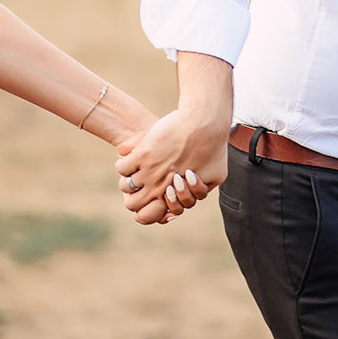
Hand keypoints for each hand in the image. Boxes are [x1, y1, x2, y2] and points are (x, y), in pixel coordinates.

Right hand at [116, 107, 229, 224]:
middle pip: (131, 204)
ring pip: (125, 185)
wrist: (204, 123)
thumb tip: (194, 194)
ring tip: (138, 169)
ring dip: (130, 178)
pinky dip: (125, 164)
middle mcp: (159, 187)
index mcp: (175, 195)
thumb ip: (202, 189)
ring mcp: (149, 171)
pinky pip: (121, 167)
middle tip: (143, 183)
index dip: (148, 207)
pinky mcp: (142, 154)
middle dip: (136, 196)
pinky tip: (135, 156)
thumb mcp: (216, 175)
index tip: (156, 193)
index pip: (148, 215)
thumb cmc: (213, 148)